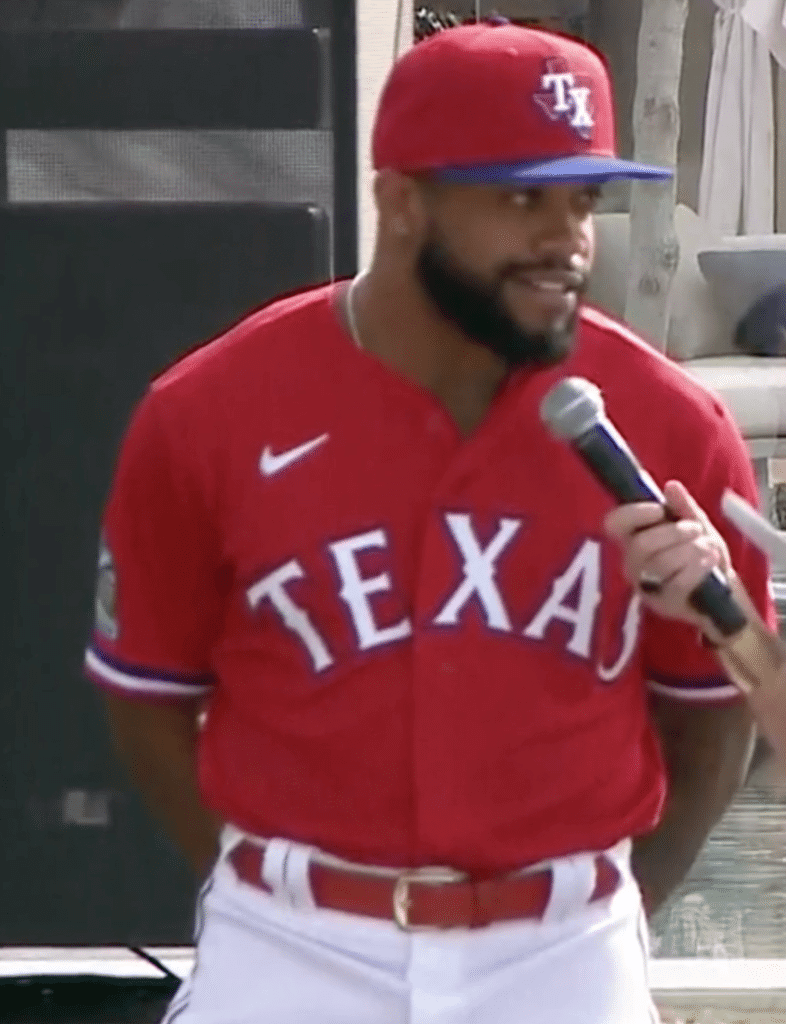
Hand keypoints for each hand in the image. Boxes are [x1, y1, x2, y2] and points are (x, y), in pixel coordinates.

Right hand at [603, 480, 733, 637]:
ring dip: (691, 550)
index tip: (661, 509)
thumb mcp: (696, 524)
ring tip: (708, 546)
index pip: (615, 524)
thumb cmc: (701, 553)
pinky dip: (698, 567)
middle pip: (640, 545)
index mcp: (634, 537)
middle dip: (673, 533)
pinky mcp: (663, 603)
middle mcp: (633, 562)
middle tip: (695, 529)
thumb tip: (671, 486)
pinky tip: (711, 561)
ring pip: (661, 564)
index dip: (635, 514)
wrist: (722, 589)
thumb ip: (683, 506)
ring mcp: (646, 585)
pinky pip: (678, 583)